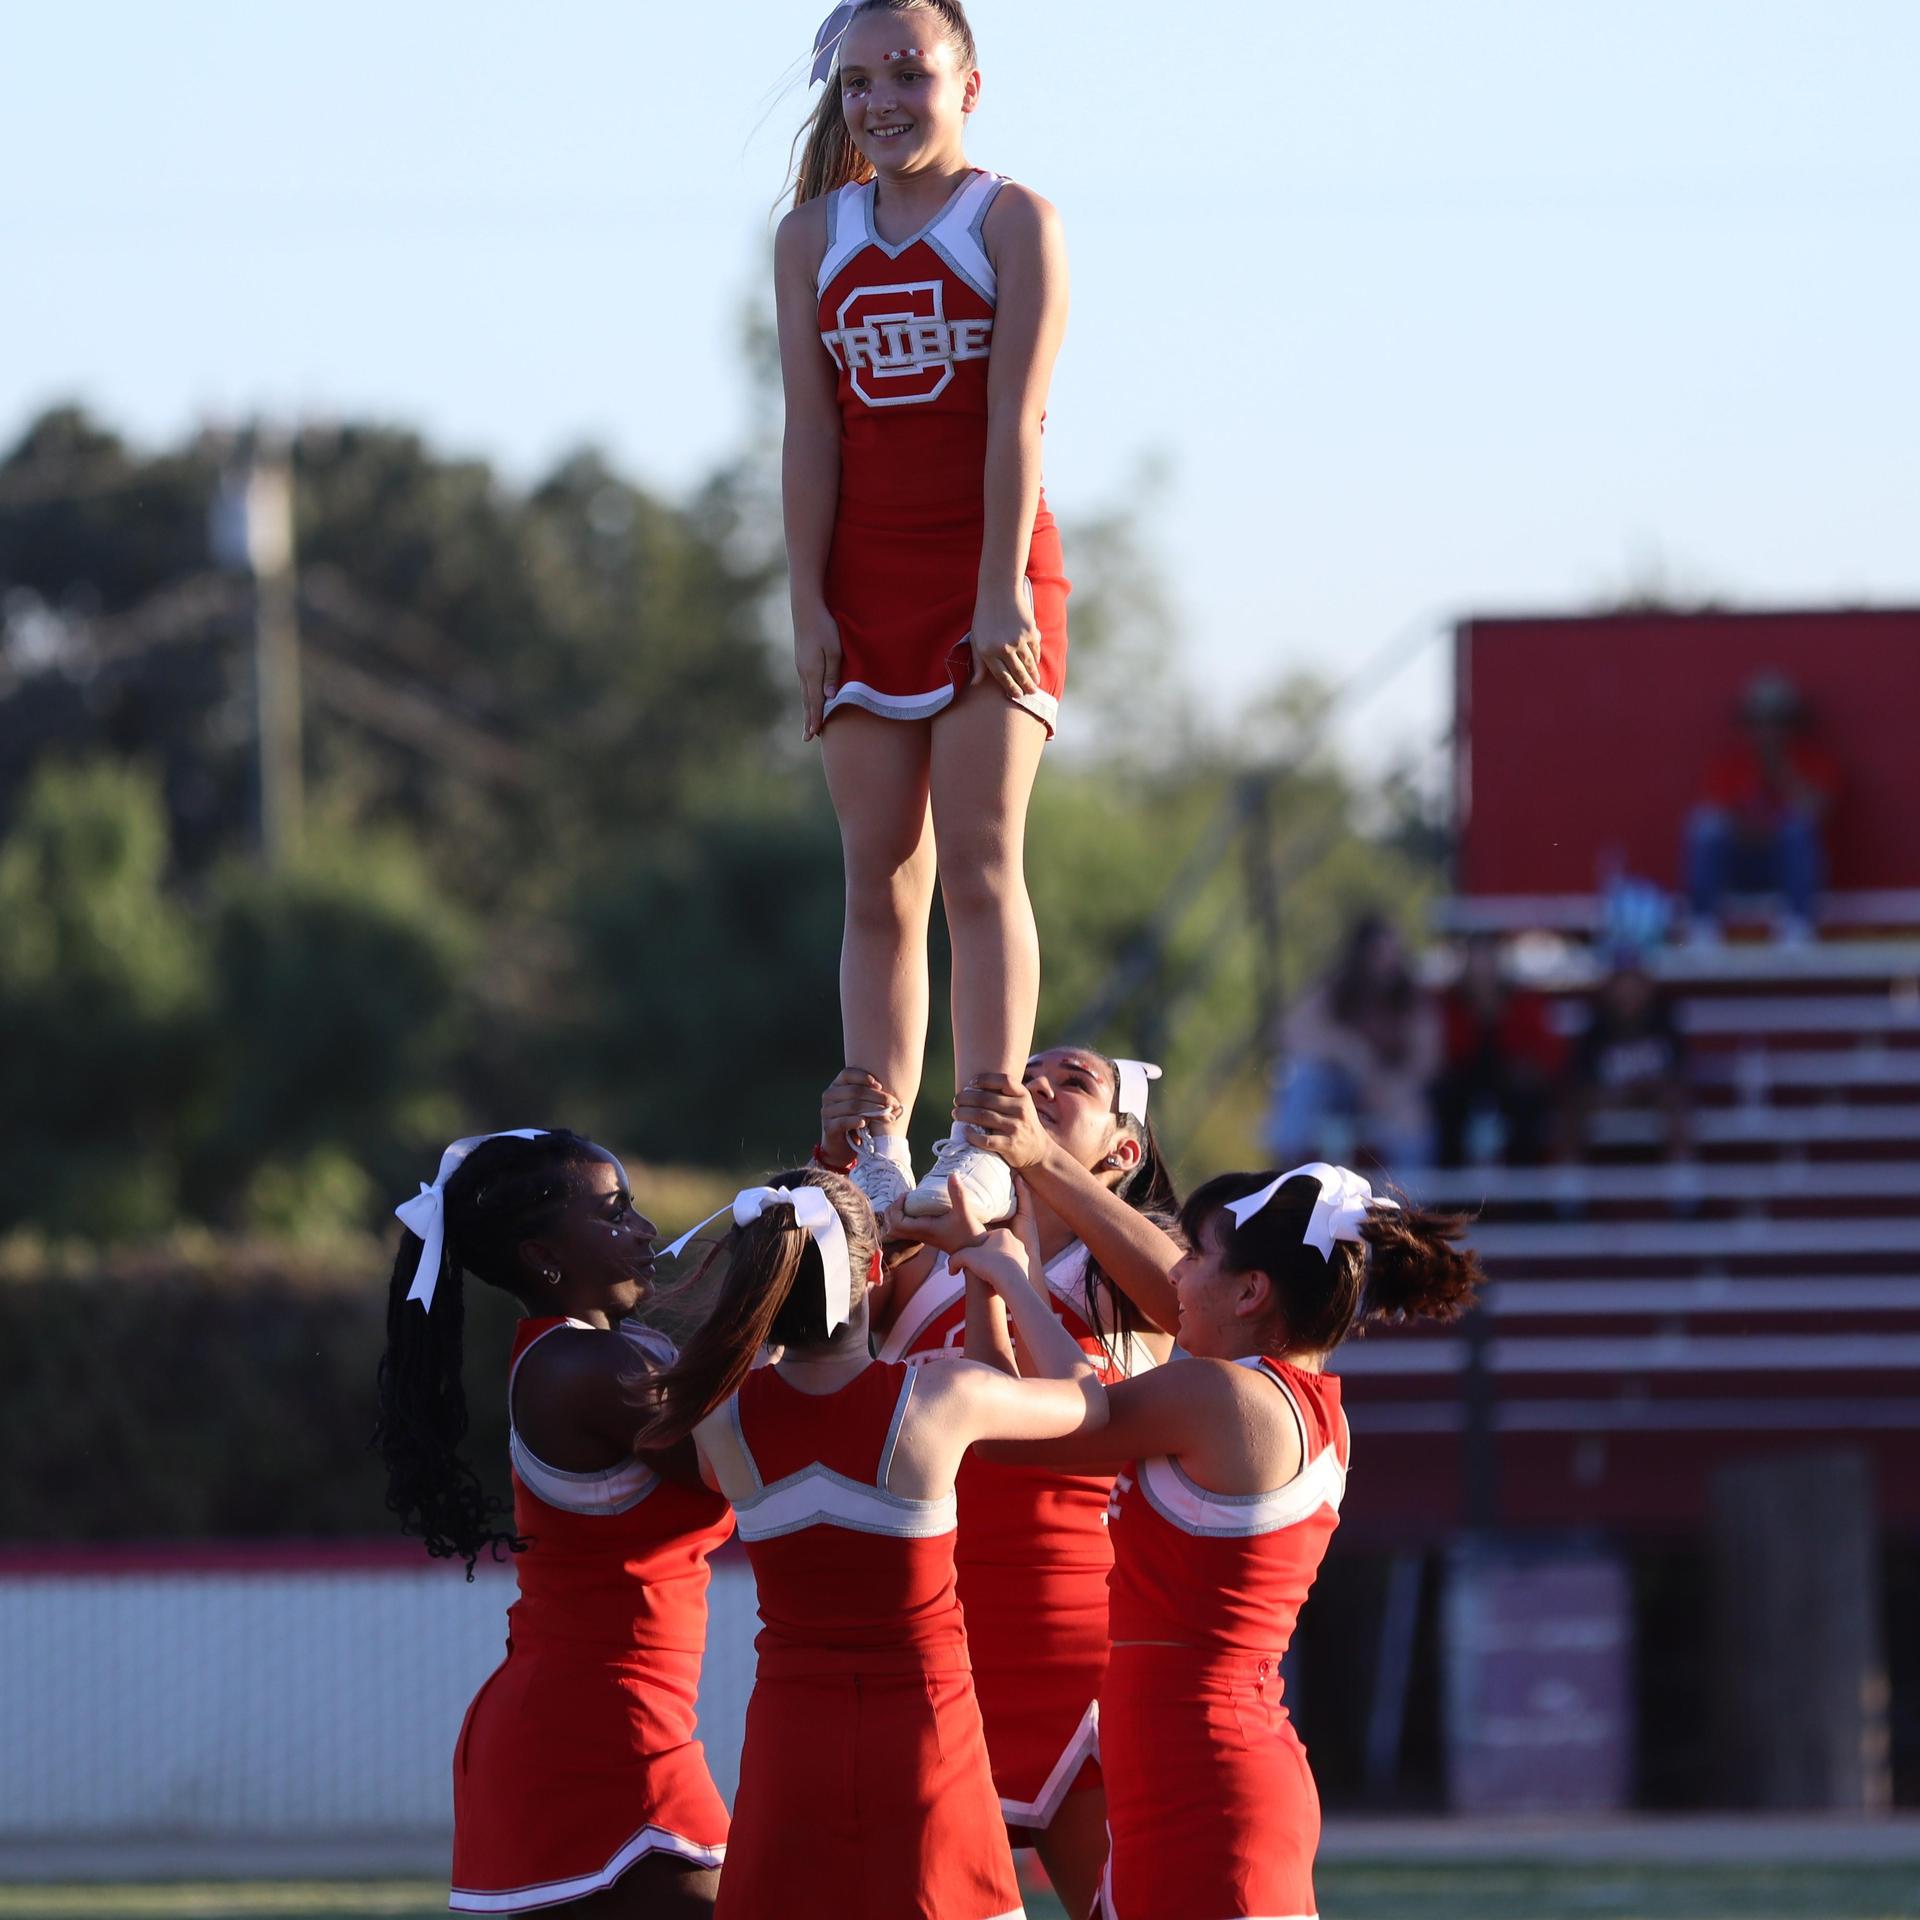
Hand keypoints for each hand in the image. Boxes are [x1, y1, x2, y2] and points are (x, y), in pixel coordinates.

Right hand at [793, 607, 842, 741]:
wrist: (806, 608)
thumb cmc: (825, 627)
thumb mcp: (835, 650)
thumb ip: (833, 674)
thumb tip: (829, 698)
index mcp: (812, 672)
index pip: (815, 702)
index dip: (816, 719)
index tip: (815, 734)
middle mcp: (804, 672)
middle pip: (807, 702)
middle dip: (808, 720)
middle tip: (807, 738)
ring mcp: (801, 666)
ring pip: (805, 694)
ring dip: (806, 710)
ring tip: (808, 724)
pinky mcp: (802, 660)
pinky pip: (805, 685)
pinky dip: (807, 698)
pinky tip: (808, 701)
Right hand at [820, 1068, 901, 1166]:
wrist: (841, 1148)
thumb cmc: (855, 1123)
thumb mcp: (863, 1108)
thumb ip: (872, 1099)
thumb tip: (895, 1102)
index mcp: (836, 1086)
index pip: (848, 1074)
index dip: (864, 1077)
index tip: (880, 1085)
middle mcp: (829, 1096)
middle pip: (855, 1091)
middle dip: (877, 1097)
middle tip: (893, 1104)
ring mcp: (827, 1112)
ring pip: (853, 1106)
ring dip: (874, 1111)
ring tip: (889, 1117)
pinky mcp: (828, 1127)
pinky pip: (844, 1121)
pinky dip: (856, 1121)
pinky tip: (866, 1123)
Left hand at [881, 1173, 989, 1255]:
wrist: (974, 1249)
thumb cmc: (969, 1232)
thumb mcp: (964, 1212)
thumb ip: (957, 1194)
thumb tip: (953, 1175)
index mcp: (924, 1229)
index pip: (898, 1223)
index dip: (897, 1207)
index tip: (906, 1195)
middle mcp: (920, 1235)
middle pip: (892, 1228)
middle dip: (892, 1211)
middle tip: (903, 1197)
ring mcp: (922, 1236)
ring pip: (897, 1230)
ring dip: (896, 1215)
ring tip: (905, 1201)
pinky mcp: (926, 1235)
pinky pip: (905, 1229)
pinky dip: (902, 1219)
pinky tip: (914, 1208)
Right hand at [949, 1219, 1032, 1300]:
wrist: (1012, 1282)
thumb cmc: (989, 1265)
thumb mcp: (965, 1257)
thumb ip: (955, 1259)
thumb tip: (951, 1269)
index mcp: (1003, 1232)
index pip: (985, 1238)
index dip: (976, 1249)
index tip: (972, 1259)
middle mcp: (1015, 1241)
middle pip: (995, 1248)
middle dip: (987, 1258)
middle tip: (979, 1268)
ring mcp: (1022, 1255)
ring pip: (1004, 1260)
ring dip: (996, 1267)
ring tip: (988, 1277)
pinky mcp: (1026, 1268)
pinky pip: (1011, 1271)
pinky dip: (1004, 1276)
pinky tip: (997, 1283)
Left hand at [953, 1072, 1050, 1172]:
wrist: (1038, 1151)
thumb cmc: (1022, 1123)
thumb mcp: (1021, 1105)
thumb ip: (1005, 1095)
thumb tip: (971, 1088)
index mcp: (1023, 1096)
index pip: (1004, 1080)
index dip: (985, 1079)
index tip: (971, 1083)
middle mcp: (1021, 1109)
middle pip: (987, 1099)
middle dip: (966, 1098)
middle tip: (956, 1100)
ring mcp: (1015, 1127)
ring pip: (983, 1116)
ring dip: (964, 1114)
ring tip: (956, 1113)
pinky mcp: (1010, 1145)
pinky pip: (986, 1139)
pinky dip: (972, 1135)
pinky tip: (965, 1131)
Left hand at [967, 593, 1041, 701]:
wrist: (999, 592)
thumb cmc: (984, 617)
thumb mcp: (975, 640)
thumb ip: (977, 663)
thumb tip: (976, 684)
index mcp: (987, 651)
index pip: (1002, 677)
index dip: (1011, 688)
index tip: (1017, 696)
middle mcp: (1003, 648)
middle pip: (1018, 673)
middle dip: (1026, 685)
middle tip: (1032, 693)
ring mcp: (1018, 640)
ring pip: (1028, 663)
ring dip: (1033, 674)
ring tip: (1036, 681)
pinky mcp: (1030, 632)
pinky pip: (1035, 649)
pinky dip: (1035, 657)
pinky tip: (1035, 663)